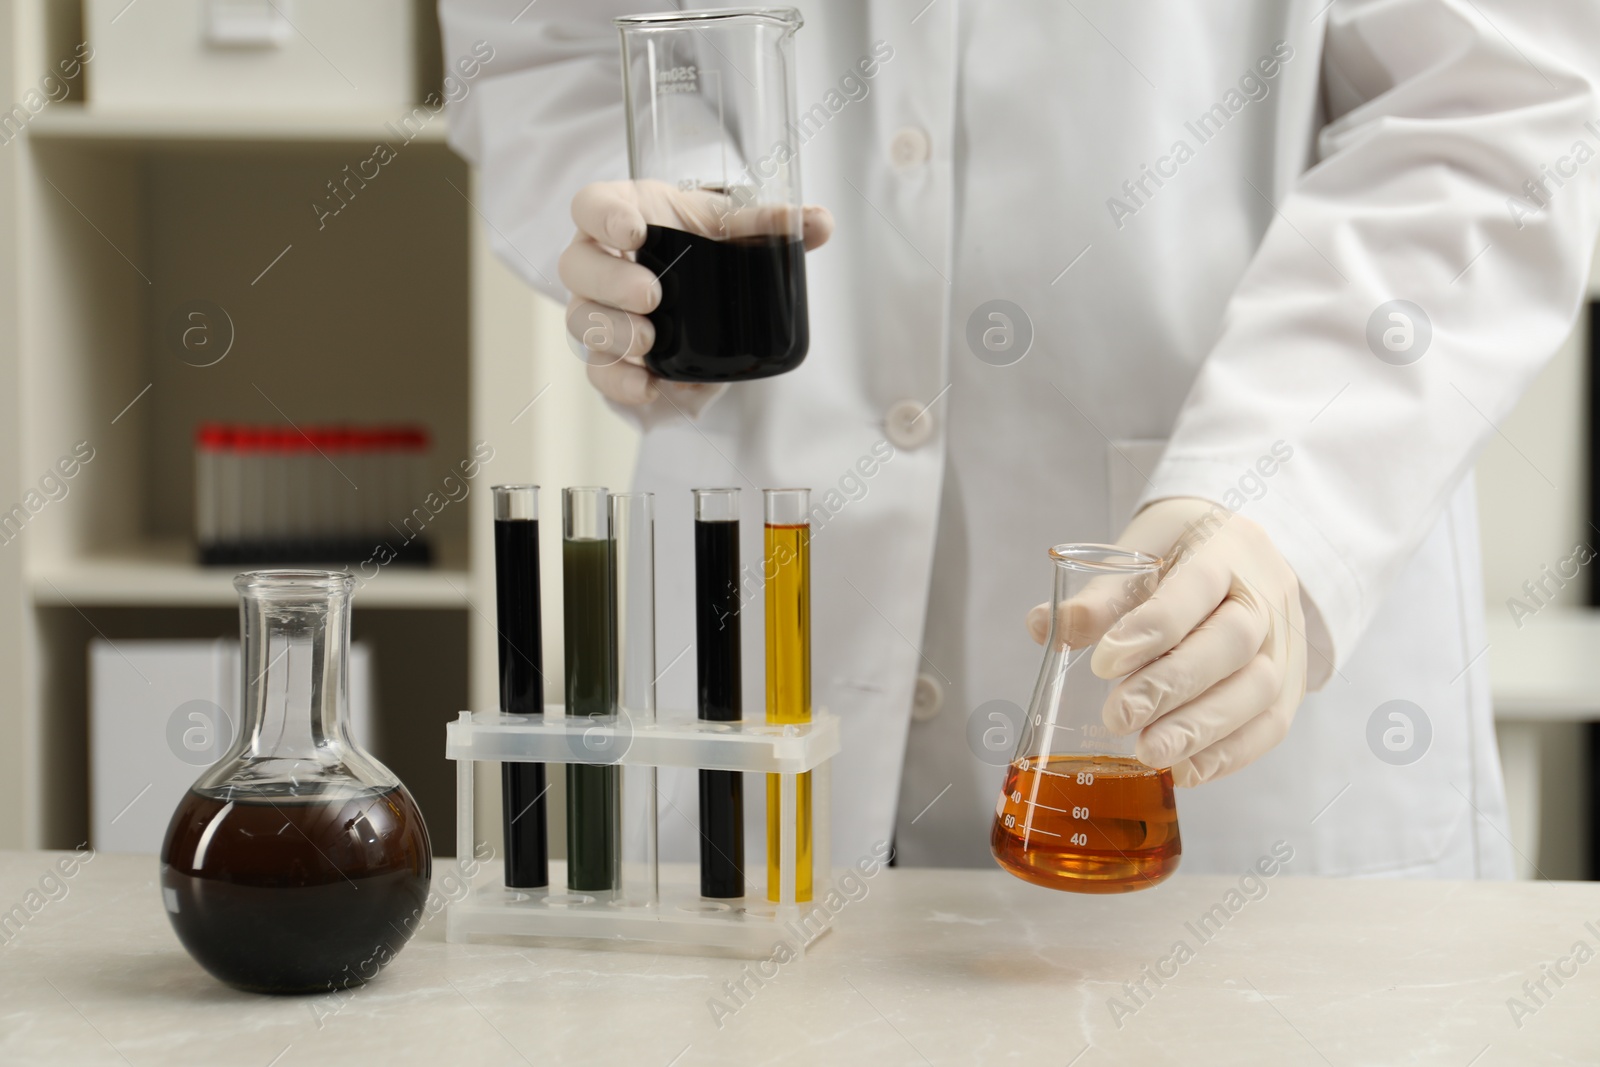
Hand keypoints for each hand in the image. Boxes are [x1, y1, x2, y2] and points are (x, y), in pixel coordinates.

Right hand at [559, 180, 833, 405]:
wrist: (697, 283)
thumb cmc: (699, 239)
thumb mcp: (729, 226)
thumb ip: (769, 222)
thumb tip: (821, 222)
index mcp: (621, 215)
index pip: (590, 206)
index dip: (602, 217)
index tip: (633, 232)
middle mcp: (597, 260)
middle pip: (576, 267)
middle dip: (610, 283)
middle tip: (652, 295)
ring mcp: (597, 308)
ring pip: (580, 320)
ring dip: (613, 332)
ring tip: (651, 340)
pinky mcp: (608, 352)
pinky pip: (598, 370)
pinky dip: (620, 380)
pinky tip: (647, 386)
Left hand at [1026, 498, 1307, 786]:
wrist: (1242, 554)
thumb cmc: (1183, 550)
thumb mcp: (1141, 549)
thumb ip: (1100, 594)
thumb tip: (1043, 626)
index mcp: (1228, 547)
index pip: (1199, 585)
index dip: (1153, 628)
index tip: (1103, 664)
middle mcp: (1268, 594)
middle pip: (1233, 643)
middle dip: (1172, 686)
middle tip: (1118, 717)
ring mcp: (1287, 641)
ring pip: (1259, 690)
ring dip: (1200, 729)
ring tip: (1148, 752)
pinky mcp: (1291, 683)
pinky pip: (1272, 725)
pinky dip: (1228, 754)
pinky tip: (1185, 770)